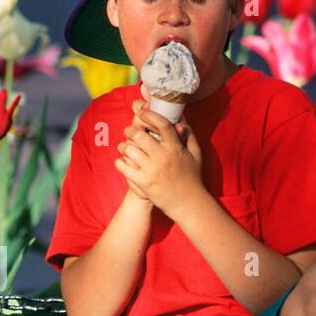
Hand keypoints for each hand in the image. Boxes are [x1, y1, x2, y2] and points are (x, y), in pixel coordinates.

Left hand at [114, 99, 204, 222]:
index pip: (161, 124)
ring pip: (129, 150)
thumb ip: (188, 136)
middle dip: (130, 131)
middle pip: (140, 135)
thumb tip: (180, 121)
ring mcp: (152, 170)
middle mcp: (163, 157)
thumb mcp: (195, 154)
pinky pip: (124, 168)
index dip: (149, 115)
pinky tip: (120, 161)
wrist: (188, 203)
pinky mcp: (143, 182)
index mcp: (175, 148)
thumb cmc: (193, 177)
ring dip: (123, 146)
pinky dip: (119, 163)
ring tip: (123, 146)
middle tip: (128, 131)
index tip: (141, 112)